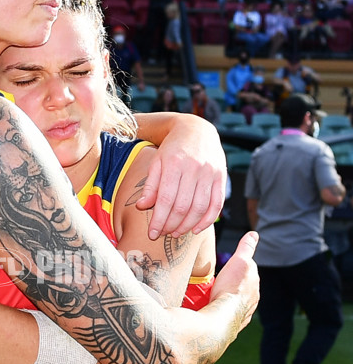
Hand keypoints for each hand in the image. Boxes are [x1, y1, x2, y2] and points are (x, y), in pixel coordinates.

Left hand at [136, 114, 226, 237]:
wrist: (196, 130)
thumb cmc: (172, 149)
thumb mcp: (156, 163)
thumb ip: (150, 186)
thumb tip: (141, 207)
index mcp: (175, 163)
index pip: (166, 199)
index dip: (159, 220)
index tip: (152, 234)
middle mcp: (194, 168)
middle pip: (183, 206)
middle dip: (171, 225)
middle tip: (163, 233)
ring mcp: (210, 173)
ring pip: (200, 208)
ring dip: (187, 226)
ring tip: (176, 233)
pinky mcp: (221, 177)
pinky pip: (217, 204)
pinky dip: (207, 220)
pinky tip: (196, 229)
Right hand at [211, 231, 259, 332]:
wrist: (220, 320)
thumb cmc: (230, 289)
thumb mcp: (239, 261)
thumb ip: (246, 248)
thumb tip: (253, 234)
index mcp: (254, 285)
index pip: (249, 271)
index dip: (238, 265)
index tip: (228, 264)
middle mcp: (252, 301)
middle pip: (242, 288)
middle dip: (233, 283)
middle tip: (219, 279)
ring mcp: (242, 314)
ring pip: (236, 302)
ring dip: (228, 298)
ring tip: (215, 294)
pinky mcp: (232, 326)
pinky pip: (228, 316)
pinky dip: (223, 311)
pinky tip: (214, 309)